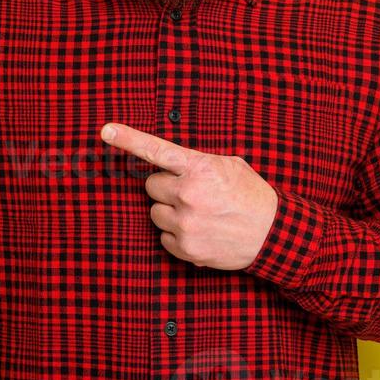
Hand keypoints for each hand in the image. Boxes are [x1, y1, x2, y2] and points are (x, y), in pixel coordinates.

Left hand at [99, 122, 277, 270]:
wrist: (273, 234)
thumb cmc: (250, 196)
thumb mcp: (228, 166)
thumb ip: (196, 163)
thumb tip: (168, 165)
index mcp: (199, 168)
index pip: (156, 150)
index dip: (128, 139)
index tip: (106, 130)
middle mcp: (188, 194)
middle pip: (151, 186)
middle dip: (166, 188)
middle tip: (191, 193)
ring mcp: (185, 223)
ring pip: (155, 212)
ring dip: (170, 211)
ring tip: (199, 214)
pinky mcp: (185, 248)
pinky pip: (163, 237)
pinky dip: (176, 235)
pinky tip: (200, 231)